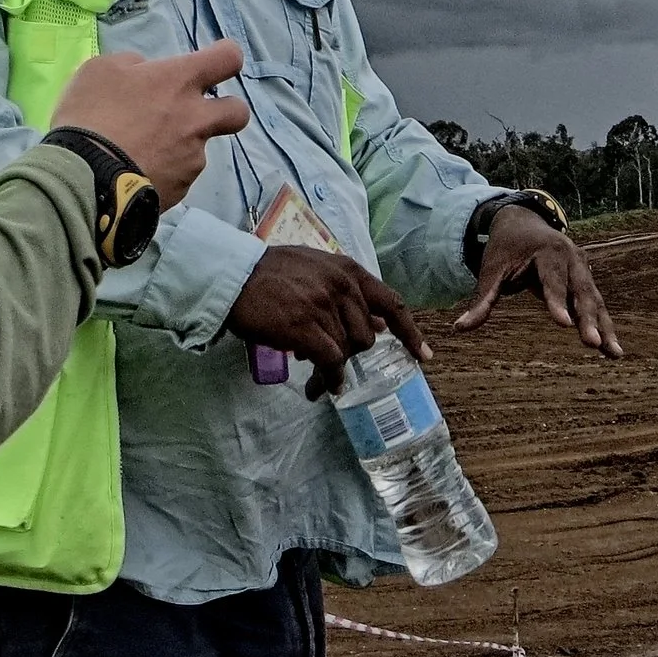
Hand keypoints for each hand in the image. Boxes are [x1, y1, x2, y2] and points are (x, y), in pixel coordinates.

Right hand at [50, 41, 249, 206]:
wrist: (83, 179)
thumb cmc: (89, 115)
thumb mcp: (100, 70)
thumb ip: (132, 65)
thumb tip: (145, 71)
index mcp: (180, 82)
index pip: (229, 58)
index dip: (225, 56)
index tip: (213, 61)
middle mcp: (196, 119)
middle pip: (238, 112)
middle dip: (226, 110)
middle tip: (196, 114)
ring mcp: (192, 159)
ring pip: (200, 150)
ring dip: (180, 148)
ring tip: (141, 154)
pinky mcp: (181, 190)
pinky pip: (179, 177)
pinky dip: (163, 174)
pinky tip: (136, 174)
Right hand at [226, 246, 429, 398]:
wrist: (234, 275)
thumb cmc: (271, 274)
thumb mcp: (316, 270)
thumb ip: (345, 292)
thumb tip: (376, 322)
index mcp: (348, 270)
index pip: (391, 303)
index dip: (410, 332)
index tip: (423, 355)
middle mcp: (342, 286)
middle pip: (367, 335)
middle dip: (352, 352)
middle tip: (331, 359)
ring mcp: (324, 306)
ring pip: (348, 351)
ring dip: (336, 369)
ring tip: (319, 377)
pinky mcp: (305, 327)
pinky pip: (331, 361)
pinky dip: (330, 377)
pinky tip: (322, 386)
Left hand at [453, 205, 622, 355]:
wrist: (524, 221)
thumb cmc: (506, 248)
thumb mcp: (492, 270)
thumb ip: (482, 300)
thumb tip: (458, 328)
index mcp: (547, 251)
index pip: (553, 280)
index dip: (558, 302)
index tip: (565, 324)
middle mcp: (571, 257)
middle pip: (580, 291)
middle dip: (588, 319)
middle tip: (592, 344)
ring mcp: (582, 268)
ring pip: (595, 300)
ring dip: (605, 327)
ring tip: (614, 354)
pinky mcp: (585, 280)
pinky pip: (597, 305)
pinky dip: (605, 326)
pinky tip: (613, 351)